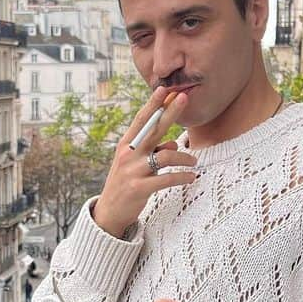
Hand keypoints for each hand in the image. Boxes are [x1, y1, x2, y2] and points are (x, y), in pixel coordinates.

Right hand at [92, 89, 196, 238]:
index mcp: (126, 145)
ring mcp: (133, 171)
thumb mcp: (134, 164)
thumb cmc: (125, 183)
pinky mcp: (139, 188)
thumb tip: (173, 143)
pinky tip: (191, 177)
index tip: (165, 88)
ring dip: (184, 157)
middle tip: (185, 98)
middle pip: (153, 129)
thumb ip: (153, 151)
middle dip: (170, 112)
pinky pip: (167, 178)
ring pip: (166, 155)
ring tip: (194, 162)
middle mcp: (128, 154)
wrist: (109, 212)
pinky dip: (182, 176)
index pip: (140, 120)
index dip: (153, 103)